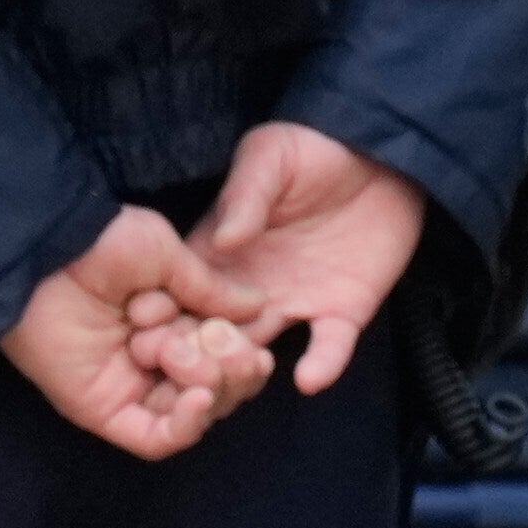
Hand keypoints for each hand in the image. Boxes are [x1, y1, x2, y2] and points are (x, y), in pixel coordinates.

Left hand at [3, 206, 279, 458]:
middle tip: (215, 339)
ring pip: (196, 414)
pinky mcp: (106, 411)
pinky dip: (186, 424)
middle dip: (229, 367)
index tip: (253, 334)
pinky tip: (199, 396)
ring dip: (205, 382)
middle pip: (219, 390)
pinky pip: (157, 439)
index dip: (245, 352)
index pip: (227, 357)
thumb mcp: (169, 257)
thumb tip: (261, 308)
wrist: (47, 251)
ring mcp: (132, 388)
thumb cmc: (100, 242)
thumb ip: (212, 290)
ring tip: (177, 349)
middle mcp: (156, 359)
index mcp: (173, 321)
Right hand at [175, 123, 431, 402]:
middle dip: (196, 358)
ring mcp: (293, 304)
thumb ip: (245, 195)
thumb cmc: (311, 149)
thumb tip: (223, 239)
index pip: (181, 292)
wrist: (379, 157)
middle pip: (210, 336)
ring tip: (243, 374)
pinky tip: (310, 378)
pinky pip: (329, 348)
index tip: (148, 334)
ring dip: (246, 370)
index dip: (163, 314)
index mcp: (218, 252)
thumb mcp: (270, 158)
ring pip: (257, 353)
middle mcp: (248, 288)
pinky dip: (321, 365)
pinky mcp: (341, 313)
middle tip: (188, 373)